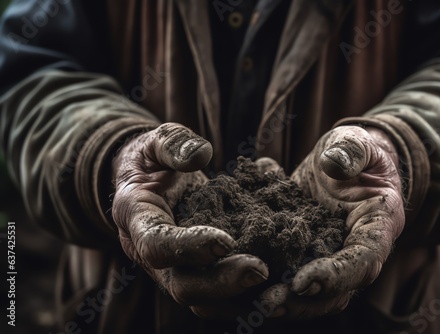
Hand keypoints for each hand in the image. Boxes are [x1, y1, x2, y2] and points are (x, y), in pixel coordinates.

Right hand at [111, 123, 268, 317]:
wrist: (153, 178)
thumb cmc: (155, 158)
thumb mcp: (158, 141)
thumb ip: (174, 144)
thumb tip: (200, 155)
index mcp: (138, 221)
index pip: (156, 245)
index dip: (187, 247)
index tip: (225, 241)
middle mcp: (154, 255)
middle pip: (182, 285)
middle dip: (222, 282)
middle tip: (261, 270)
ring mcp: (176, 269)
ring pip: (204, 300)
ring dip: (241, 298)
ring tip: (279, 286)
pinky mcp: (198, 272)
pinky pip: (221, 294)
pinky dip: (249, 295)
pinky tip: (281, 285)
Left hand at [260, 125, 404, 318]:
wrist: (342, 160)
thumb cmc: (353, 149)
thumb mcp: (354, 141)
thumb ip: (351, 149)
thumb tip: (334, 164)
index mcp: (377, 226)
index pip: (363, 260)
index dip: (336, 275)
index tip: (303, 281)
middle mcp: (356, 251)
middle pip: (336, 291)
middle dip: (302, 301)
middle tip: (268, 302)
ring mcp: (330, 257)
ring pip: (312, 295)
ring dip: (283, 302)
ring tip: (250, 303)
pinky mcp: (305, 255)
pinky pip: (289, 276)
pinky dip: (267, 285)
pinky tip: (236, 285)